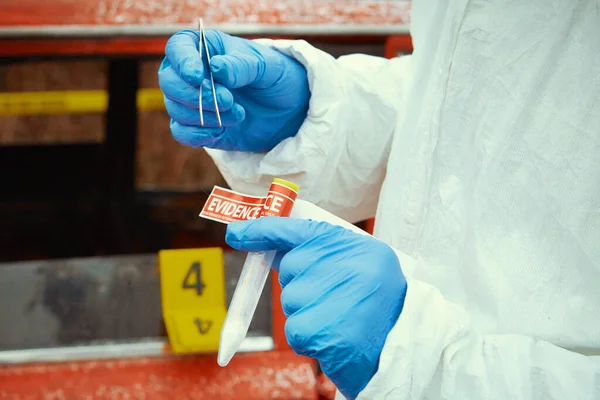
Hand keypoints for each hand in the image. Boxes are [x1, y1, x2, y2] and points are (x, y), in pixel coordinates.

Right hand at [158, 30, 310, 151]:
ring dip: (205, 116)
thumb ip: (242, 66)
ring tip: (238, 114)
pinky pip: (181, 132)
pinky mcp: (200, 126)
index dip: (182, 62)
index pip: (178, 48)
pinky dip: (197, 134)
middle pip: (169, 81)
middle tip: (227, 100)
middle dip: (195, 95)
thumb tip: (217, 68)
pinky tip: (221, 131)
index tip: (197, 76)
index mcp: (207, 49)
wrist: (290, 110)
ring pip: (175, 109)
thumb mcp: (266, 67)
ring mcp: (194, 101)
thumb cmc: (277, 78)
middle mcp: (193, 74)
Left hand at [226, 217, 406, 398]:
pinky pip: (294, 330)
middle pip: (291, 269)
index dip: (262, 230)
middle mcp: (341, 264)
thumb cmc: (379, 303)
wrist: (405, 345)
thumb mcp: (360, 262)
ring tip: (341, 318)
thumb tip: (271, 249)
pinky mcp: (319, 330)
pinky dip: (309, 337)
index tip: (236, 233)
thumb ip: (320, 251)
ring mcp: (329, 296)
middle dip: (303, 284)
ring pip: (290, 302)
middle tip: (335, 297)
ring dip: (308, 313)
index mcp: (351, 243)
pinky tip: (335, 336)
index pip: (296, 229)